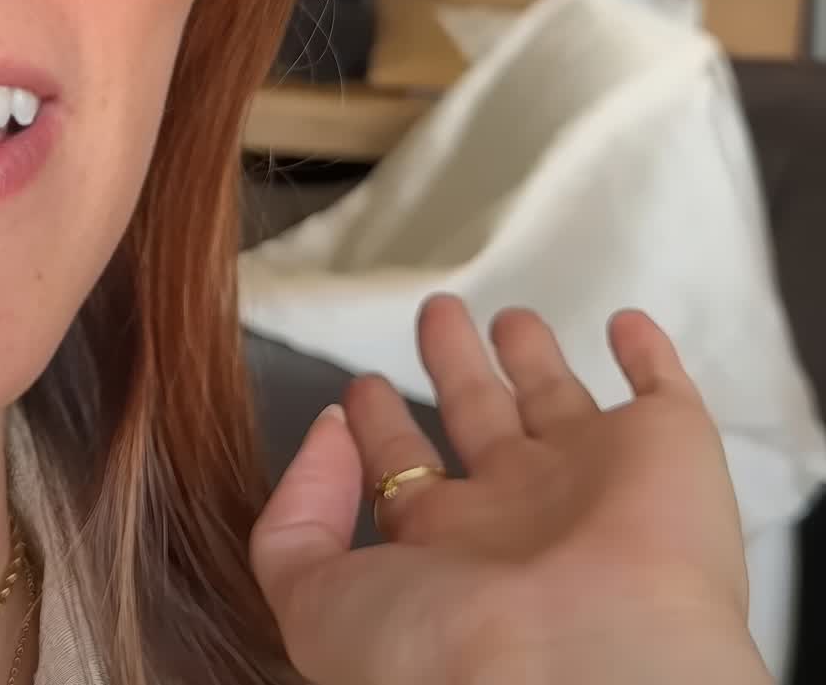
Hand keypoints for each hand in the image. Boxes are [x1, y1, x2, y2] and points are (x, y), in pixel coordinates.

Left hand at [249, 295, 769, 684]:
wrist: (582, 672)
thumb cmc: (444, 653)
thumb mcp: (314, 597)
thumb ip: (296, 519)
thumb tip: (329, 433)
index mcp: (444, 550)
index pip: (404, 474)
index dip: (379, 428)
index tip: (361, 391)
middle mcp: (520, 519)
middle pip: (479, 422)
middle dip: (455, 366)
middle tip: (436, 315)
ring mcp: (595, 486)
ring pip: (557, 402)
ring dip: (533, 356)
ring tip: (508, 318)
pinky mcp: (670, 455)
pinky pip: (663, 393)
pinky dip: (650, 355)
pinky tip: (628, 327)